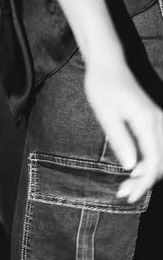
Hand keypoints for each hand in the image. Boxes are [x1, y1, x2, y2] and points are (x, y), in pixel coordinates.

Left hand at [84, 61, 162, 202]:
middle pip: (162, 164)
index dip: (142, 184)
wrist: (108, 64)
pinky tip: (135, 170)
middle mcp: (159, 122)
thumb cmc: (102, 86)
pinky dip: (151, 163)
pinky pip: (159, 148)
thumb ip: (119, 138)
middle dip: (146, 182)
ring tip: (127, 185)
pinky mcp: (155, 121)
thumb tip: (131, 167)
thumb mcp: (104, 112)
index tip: (125, 194)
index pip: (152, 163)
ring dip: (149, 174)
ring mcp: (159, 121)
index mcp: (147, 121)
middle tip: (124, 192)